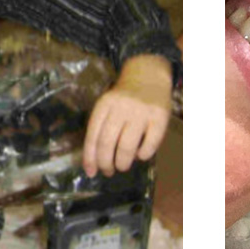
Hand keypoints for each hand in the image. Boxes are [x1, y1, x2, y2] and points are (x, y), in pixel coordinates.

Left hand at [83, 55, 172, 177]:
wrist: (149, 76)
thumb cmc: (124, 98)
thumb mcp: (107, 106)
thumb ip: (100, 128)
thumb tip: (93, 163)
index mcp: (104, 105)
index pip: (93, 135)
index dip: (90, 157)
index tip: (91, 172)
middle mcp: (121, 107)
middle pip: (107, 143)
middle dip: (106, 163)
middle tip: (109, 171)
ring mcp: (141, 111)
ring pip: (127, 146)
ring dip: (123, 162)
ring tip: (122, 166)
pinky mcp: (160, 117)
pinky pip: (150, 144)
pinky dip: (143, 155)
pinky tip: (140, 155)